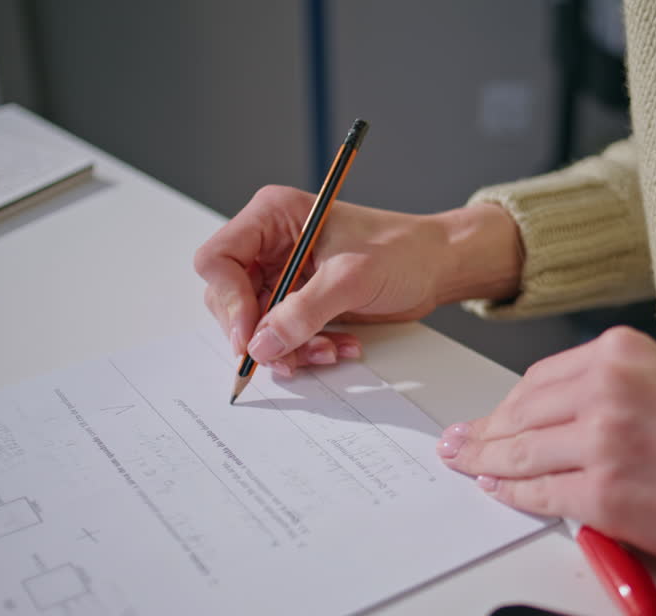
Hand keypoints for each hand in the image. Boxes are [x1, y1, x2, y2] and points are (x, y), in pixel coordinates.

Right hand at [194, 186, 520, 374]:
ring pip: (256, 326)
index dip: (228, 301)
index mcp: (272, 217)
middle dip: (261, 334)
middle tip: (289, 357)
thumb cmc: (402, 250)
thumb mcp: (352, 277)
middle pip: (230, 300)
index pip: (218, 260)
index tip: (250, 336)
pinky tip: (339, 348)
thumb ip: (304, 311)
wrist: (437, 266)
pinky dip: (307, 350)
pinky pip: (284, 336)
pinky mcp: (300, 301)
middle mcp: (270, 245)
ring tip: (329, 352)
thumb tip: (262, 345)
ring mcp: (283, 275)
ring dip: (289, 348)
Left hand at [436, 326, 655, 615]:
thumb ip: (612, 392)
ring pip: (519, 453)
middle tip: (460, 441)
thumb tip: (553, 418)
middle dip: (484, 431)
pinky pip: (538, 494)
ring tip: (465, 465)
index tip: (490, 415)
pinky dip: (512, 494)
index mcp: (622, 352)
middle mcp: (606, 388)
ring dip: (486, 463)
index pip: (539, 379)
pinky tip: (497, 490)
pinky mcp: (603, 495)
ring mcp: (602, 442)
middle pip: (520, 412)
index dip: (508, 404)